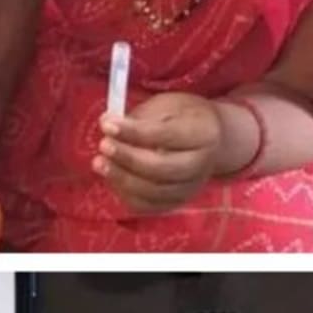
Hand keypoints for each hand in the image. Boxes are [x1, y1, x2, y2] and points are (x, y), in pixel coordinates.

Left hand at [93, 93, 221, 214]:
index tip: (107, 124)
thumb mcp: (168, 105)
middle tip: (103, 146)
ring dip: (121, 179)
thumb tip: (106, 123)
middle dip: (127, 158)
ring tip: (100, 163)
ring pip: (153, 192)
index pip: (165, 135)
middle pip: (161, 168)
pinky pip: (148, 206)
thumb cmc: (184, 117)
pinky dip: (126, 194)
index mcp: (203, 133)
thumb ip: (139, 117)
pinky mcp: (178, 202)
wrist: (213, 141)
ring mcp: (191, 188)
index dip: (133, 132)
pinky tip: (112, 178)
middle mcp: (201, 165)